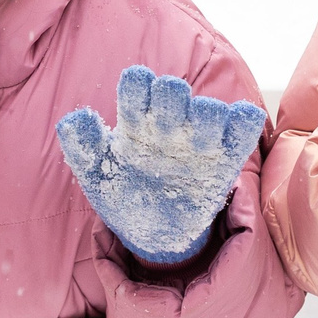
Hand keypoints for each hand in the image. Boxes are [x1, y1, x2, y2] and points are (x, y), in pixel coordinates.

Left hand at [57, 66, 266, 265]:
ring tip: (198, 128)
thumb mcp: (95, 174)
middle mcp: (169, 125)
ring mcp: (198, 142)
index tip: (136, 86)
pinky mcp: (223, 161)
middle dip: (171, 96)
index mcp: (136, 121)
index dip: (137, 85)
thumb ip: (82, 146)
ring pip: (209, 112)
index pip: (137, 88)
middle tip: (167, 111)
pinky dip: (245, 122)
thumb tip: (72, 119)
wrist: (151, 232)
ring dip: (206, 112)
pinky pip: (240, 135)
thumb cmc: (121, 192)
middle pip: (174, 94)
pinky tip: (242, 117)